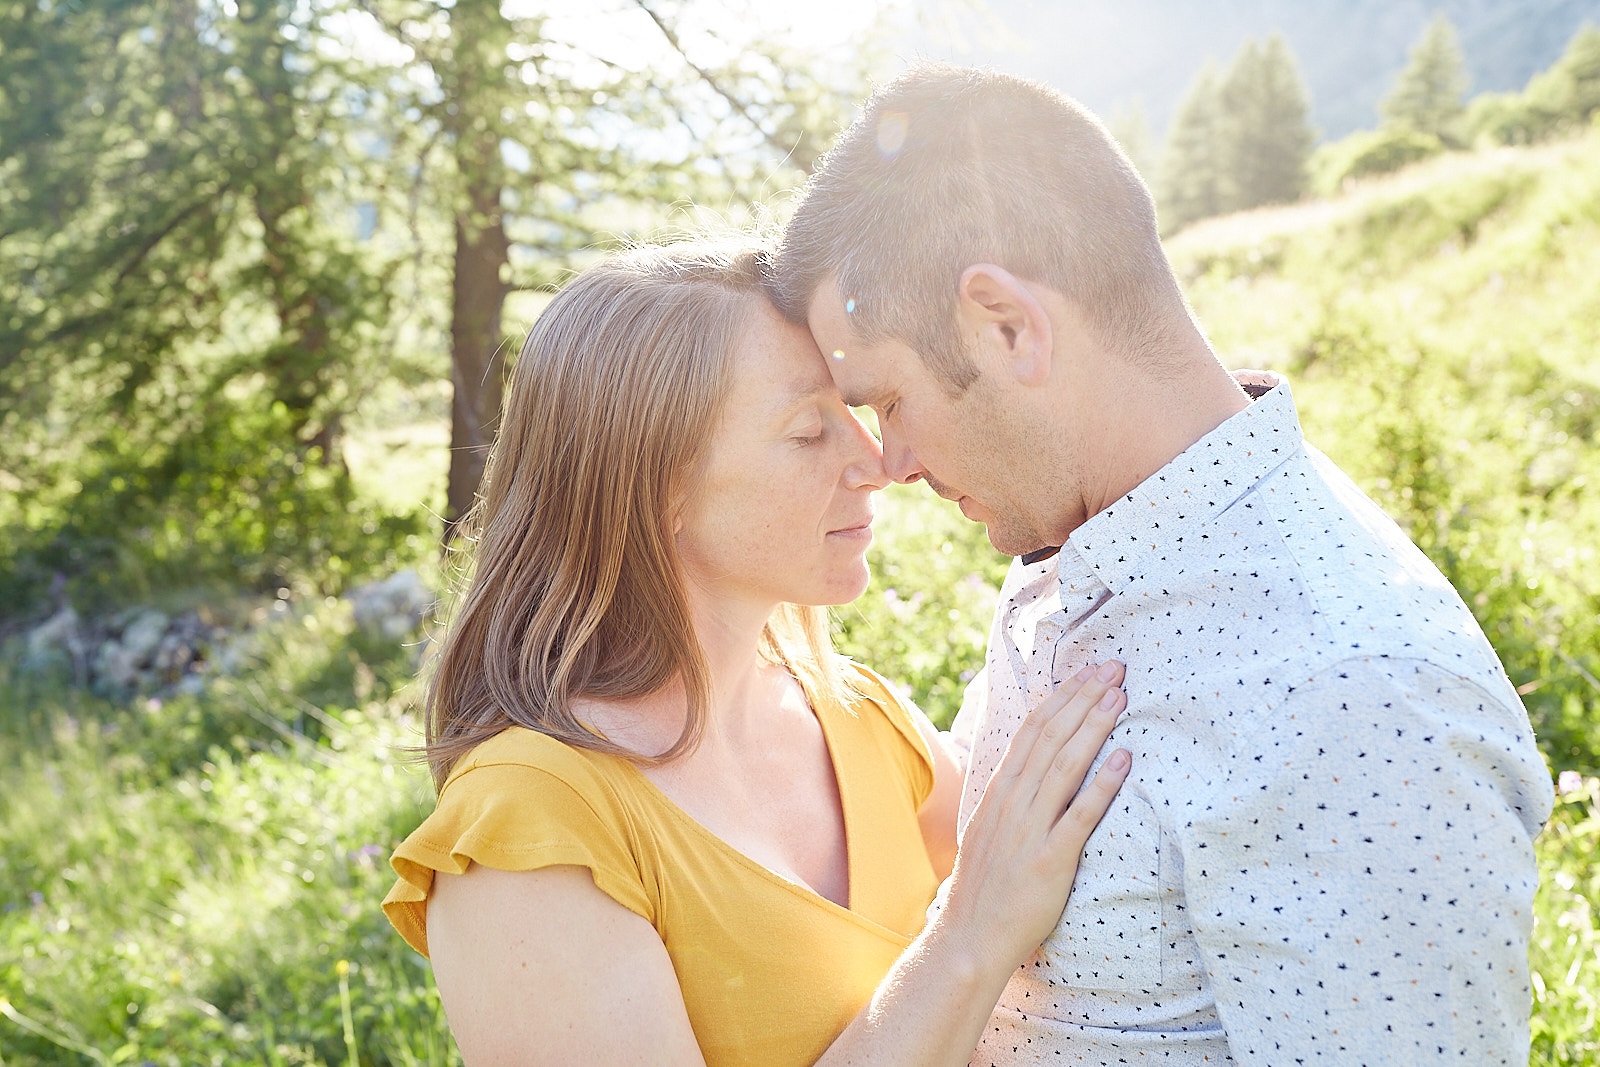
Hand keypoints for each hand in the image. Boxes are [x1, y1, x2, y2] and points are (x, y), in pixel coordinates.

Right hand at [934, 661, 1130, 979]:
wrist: (970, 936)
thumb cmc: (988, 885)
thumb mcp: (992, 827)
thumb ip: (1014, 795)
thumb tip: (1037, 765)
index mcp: (1000, 790)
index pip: (1032, 730)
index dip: (1063, 698)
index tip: (1089, 673)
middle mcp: (1012, 802)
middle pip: (1051, 737)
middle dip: (1084, 699)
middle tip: (1116, 669)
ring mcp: (1029, 829)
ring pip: (1064, 766)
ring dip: (1094, 727)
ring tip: (1121, 697)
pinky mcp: (1049, 859)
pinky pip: (1078, 815)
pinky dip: (1101, 784)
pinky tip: (1123, 759)